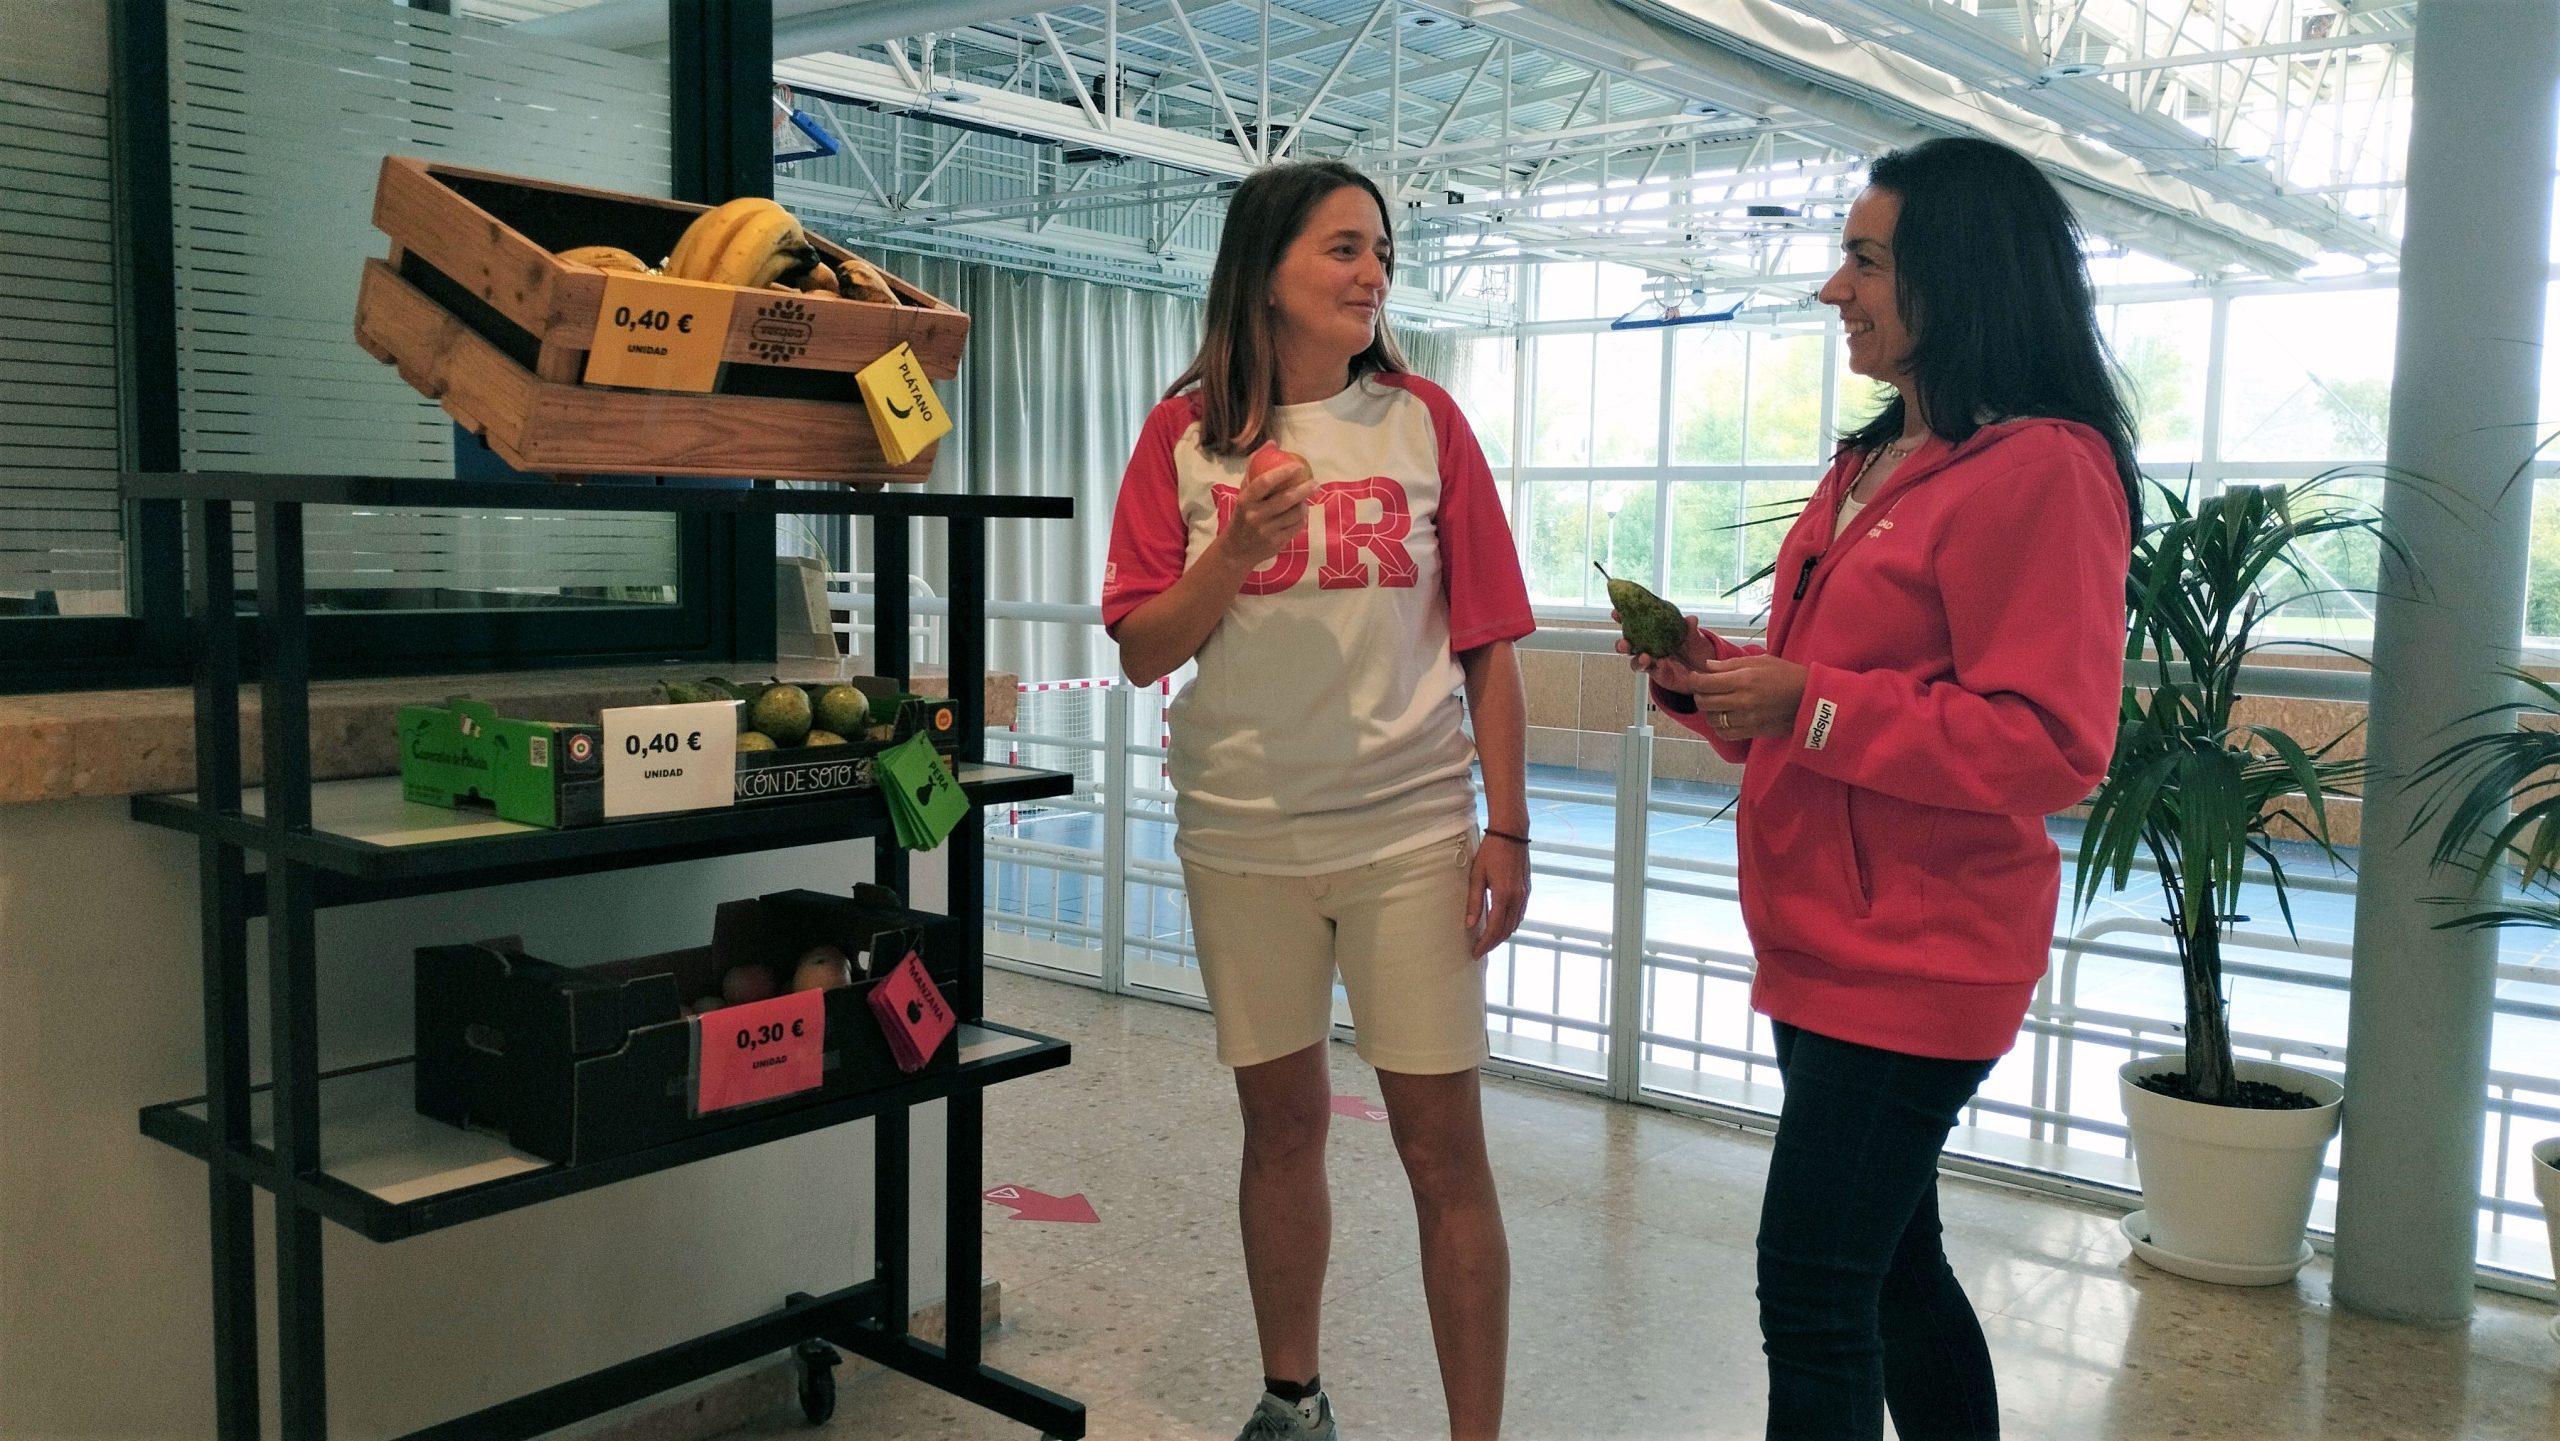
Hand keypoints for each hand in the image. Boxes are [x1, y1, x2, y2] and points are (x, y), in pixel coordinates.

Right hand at [1214, 451, 1316, 569]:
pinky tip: (1300, 515)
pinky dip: (1301, 519)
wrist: (1236, 550)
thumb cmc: (1242, 515)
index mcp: (1245, 500)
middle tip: (1315, 483)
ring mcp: (1266, 531)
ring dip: (1303, 505)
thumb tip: (1272, 444)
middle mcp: (1255, 516)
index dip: (1283, 472)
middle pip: (1285, 499)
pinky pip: (1296, 527)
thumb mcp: (1243, 493)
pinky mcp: (1276, 543)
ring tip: (1305, 500)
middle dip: (1304, 489)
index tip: (1298, 465)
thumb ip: (1255, 469)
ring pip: (1294, 514)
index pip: (1265, 482)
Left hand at [1466, 833, 1529, 958]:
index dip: (1485, 943)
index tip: (1475, 953)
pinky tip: (1501, 925)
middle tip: (1480, 950)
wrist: (1512, 834)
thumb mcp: (1477, 876)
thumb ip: (1474, 902)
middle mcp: (1517, 899)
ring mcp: (1525, 895)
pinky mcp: (1527, 890)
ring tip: (1488, 940)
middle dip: (1493, 943)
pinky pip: (1520, 915)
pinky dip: (1510, 924)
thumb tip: (1469, 924)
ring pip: (1515, 924)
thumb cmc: (1491, 852)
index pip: (1494, 929)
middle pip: (1506, 931)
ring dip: (1502, 935)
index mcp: (1504, 896)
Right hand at [1613, 610, 1715, 673]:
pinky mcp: (1658, 674)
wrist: (1703, 667)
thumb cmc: (1693, 647)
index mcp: (1651, 632)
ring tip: (1645, 658)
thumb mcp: (1693, 635)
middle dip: (1622, 645)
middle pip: (1628, 646)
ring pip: (1636, 662)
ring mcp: (1652, 662)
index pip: (1632, 624)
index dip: (1622, 618)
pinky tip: (1661, 664)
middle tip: (1625, 643)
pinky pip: (1653, 672)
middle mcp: (1647, 647)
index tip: (1616, 613)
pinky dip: (1656, 668)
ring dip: (1638, 660)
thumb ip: (1690, 628)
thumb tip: (1691, 619)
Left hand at [1671, 654, 1808, 740]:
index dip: (1694, 680)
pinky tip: (1724, 717)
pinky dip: (1719, 726)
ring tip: (1716, 704)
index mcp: (1743, 680)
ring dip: (1709, 711)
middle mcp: (1741, 701)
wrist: (1809, 699)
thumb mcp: (1760, 661)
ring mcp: (1746, 719)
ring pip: (1712, 719)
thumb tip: (1707, 667)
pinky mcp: (1752, 731)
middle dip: (1699, 695)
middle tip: (1704, 690)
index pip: (1704, 683)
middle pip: (1704, 702)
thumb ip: (1731, 664)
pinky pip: (1725, 733)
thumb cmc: (1786, 675)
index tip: (1694, 677)